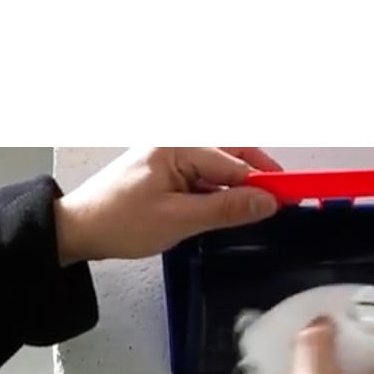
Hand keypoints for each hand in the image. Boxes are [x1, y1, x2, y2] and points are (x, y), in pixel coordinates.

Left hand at [54, 147, 283, 265]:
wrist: (78, 230)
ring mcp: (170, 157)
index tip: (295, 195)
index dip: (268, 181)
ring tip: (258, 213)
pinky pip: (202, 179)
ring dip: (236, 192)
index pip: (236, 162)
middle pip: (232, 157)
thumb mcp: (177, 220)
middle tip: (283, 204)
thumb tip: (266, 202)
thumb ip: (225, 210)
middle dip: (257, 181)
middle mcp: (176, 143)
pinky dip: (217, 196)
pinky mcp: (165, 172)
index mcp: (178, 145)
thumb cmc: (118, 223)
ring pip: (219, 171)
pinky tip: (226, 214)